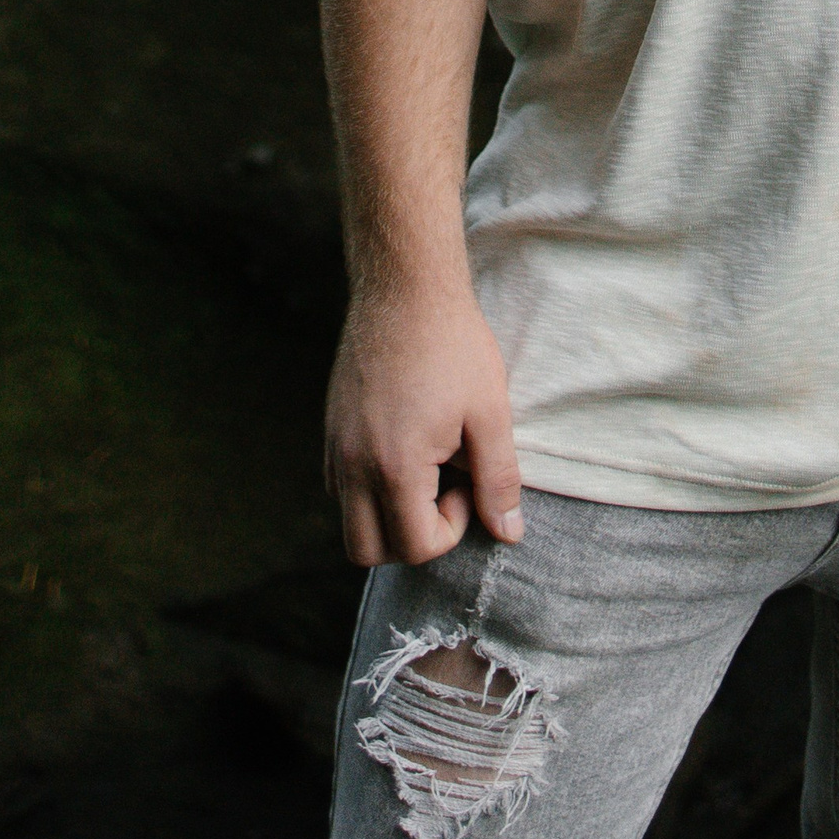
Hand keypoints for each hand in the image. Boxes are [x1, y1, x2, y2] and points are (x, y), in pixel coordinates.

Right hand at [325, 277, 524, 567]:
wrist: (405, 287)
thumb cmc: (453, 345)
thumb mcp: (489, 413)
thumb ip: (498, 480)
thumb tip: (508, 533)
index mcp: (394, 466)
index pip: (414, 546)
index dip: (451, 528)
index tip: (467, 482)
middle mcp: (353, 464)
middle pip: (366, 551)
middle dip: (411, 538)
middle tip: (444, 489)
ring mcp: (335, 447)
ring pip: (348, 520)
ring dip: (387, 515)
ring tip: (426, 467)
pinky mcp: (330, 428)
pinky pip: (339, 486)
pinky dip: (369, 489)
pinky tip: (404, 447)